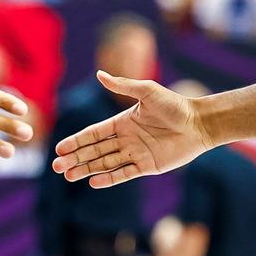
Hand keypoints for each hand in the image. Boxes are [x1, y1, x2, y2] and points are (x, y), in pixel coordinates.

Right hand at [50, 72, 210, 186]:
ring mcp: (136, 153)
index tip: (60, 148)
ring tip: (68, 175)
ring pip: (105, 163)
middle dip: (75, 158)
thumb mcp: (147, 91)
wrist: (199, 123)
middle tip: (57, 166)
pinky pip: (124, 173)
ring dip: (86, 169)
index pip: (94, 133)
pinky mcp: (147, 166)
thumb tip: (99, 74)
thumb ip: (123, 85)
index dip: (77, 141)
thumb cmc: (175, 105)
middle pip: (95, 151)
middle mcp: (126, 138)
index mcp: (123, 121)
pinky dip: (109, 178)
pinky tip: (93, 182)